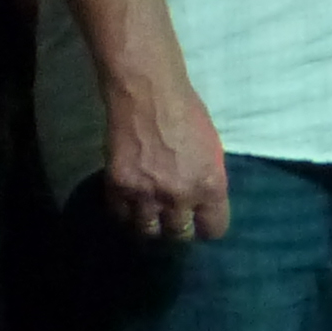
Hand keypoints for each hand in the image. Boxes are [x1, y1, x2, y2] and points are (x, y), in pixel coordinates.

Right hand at [105, 73, 230, 240]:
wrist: (148, 96)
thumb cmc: (189, 114)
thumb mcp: (213, 150)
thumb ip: (208, 180)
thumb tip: (203, 202)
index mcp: (210, 186)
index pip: (213, 229)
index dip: (208, 227)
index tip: (203, 224)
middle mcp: (179, 196)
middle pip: (179, 234)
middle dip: (179, 228)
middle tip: (175, 220)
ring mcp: (146, 194)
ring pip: (147, 231)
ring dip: (151, 225)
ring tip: (152, 216)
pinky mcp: (118, 187)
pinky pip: (120, 216)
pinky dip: (126, 213)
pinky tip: (130, 204)